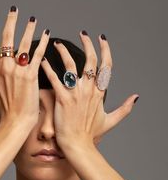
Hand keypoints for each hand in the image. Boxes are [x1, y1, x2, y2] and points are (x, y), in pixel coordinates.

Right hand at [0, 8, 49, 128]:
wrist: (15, 122)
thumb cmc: (1, 111)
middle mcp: (4, 67)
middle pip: (6, 37)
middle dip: (10, 20)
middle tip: (14, 10)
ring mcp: (18, 70)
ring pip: (23, 42)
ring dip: (28, 28)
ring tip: (32, 19)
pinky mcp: (31, 75)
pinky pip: (37, 54)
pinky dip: (43, 42)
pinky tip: (47, 34)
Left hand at [40, 33, 138, 150]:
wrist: (77, 144)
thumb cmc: (91, 134)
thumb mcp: (111, 120)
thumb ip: (124, 108)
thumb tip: (136, 97)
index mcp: (100, 92)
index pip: (106, 65)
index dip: (105, 49)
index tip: (102, 39)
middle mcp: (89, 89)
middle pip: (91, 60)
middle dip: (88, 43)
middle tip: (82, 34)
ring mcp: (76, 93)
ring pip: (70, 65)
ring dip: (64, 52)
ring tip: (57, 43)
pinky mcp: (62, 98)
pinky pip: (54, 79)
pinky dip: (48, 68)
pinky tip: (42, 61)